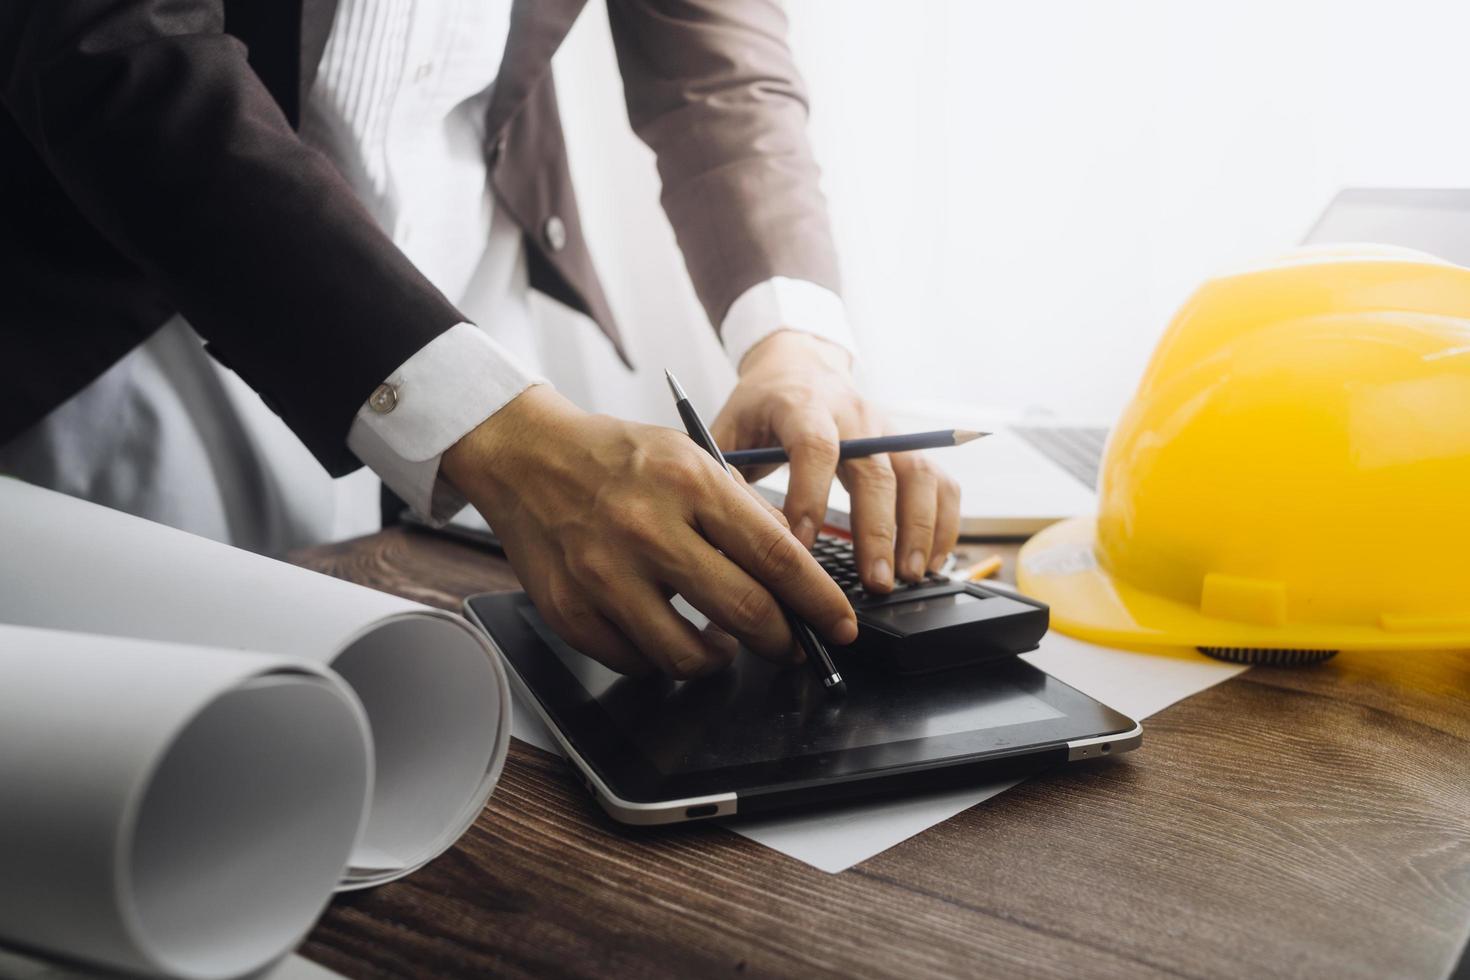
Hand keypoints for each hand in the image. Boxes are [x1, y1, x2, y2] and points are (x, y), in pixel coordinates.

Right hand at [441, 385, 858, 677]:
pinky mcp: (570, 610)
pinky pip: (635, 662)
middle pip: (743, 611)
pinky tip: (666, 634)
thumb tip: (793, 573)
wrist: (524, 456)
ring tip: (722, 644)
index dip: (818, 601)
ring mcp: (603, 574)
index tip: (839, 625)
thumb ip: (739, 510)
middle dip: (781, 640)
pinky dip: (660, 659)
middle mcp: (647, 529)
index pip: (775, 555)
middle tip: (789, 644)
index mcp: (688, 483)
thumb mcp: (688, 458)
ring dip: (718, 659)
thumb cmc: (615, 458)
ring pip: (686, 655)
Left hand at [712, 331, 961, 591]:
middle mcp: (853, 414)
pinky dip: (943, 522)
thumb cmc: (759, 408)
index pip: (815, 447)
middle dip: (878, 531)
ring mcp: (888, 430)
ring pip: (919, 475)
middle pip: (876, 470)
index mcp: (802, 404)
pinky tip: (933, 561)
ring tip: (909, 576)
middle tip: (876, 581)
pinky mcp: (909, 447)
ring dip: (919, 529)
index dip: (810, 496)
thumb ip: (729, 479)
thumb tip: (750, 537)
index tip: (802, 547)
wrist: (797, 365)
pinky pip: (941, 481)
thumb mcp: (726, 432)